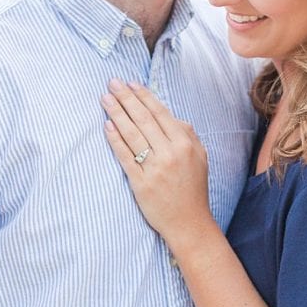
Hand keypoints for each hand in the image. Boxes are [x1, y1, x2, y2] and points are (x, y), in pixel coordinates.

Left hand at [103, 80, 212, 245]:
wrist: (189, 222)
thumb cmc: (193, 189)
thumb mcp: (200, 158)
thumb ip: (189, 135)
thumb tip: (173, 117)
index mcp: (186, 144)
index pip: (160, 113)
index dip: (144, 97)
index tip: (131, 83)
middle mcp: (170, 153)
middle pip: (143, 120)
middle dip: (126, 99)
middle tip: (112, 83)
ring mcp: (155, 168)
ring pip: (132, 134)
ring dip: (116, 114)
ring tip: (105, 99)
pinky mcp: (141, 182)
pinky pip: (125, 156)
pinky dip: (115, 140)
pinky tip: (107, 126)